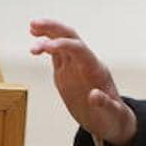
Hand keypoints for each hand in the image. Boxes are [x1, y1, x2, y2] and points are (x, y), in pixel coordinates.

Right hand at [29, 19, 136, 145]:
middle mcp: (86, 63)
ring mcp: (76, 66)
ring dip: (48, 33)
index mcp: (96, 70)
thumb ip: (105, 104)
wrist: (112, 121)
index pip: (80, 50)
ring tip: (31, 28)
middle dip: (54, 28)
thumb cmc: (114, 118)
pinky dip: (46, 47)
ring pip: (62, 42)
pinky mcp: (68, 72)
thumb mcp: (112, 114)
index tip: (46, 46)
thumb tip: (94, 96)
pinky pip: (57, 54)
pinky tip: (35, 46)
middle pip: (71, 37)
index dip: (64, 44)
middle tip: (34, 24)